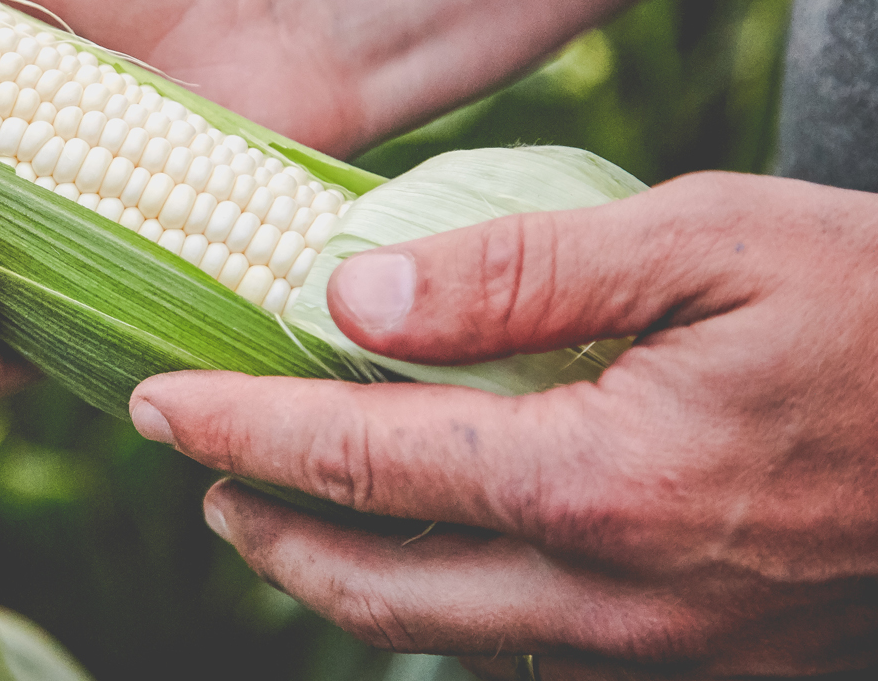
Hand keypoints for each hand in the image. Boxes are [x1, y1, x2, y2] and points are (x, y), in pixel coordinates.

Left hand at [128, 172, 877, 676]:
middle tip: (202, 481)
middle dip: (270, 533)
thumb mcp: (705, 242)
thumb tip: (351, 297)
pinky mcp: (722, 666)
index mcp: (606, 480)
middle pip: (383, 585)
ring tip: (285, 520)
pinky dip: (456, 607)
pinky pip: (542, 652)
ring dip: (348, 582)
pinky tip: (438, 556)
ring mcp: (674, 650)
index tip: (156, 405)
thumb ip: (520, 275)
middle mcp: (625, 593)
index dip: (240, 431)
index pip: (364, 463)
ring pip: (454, 635)